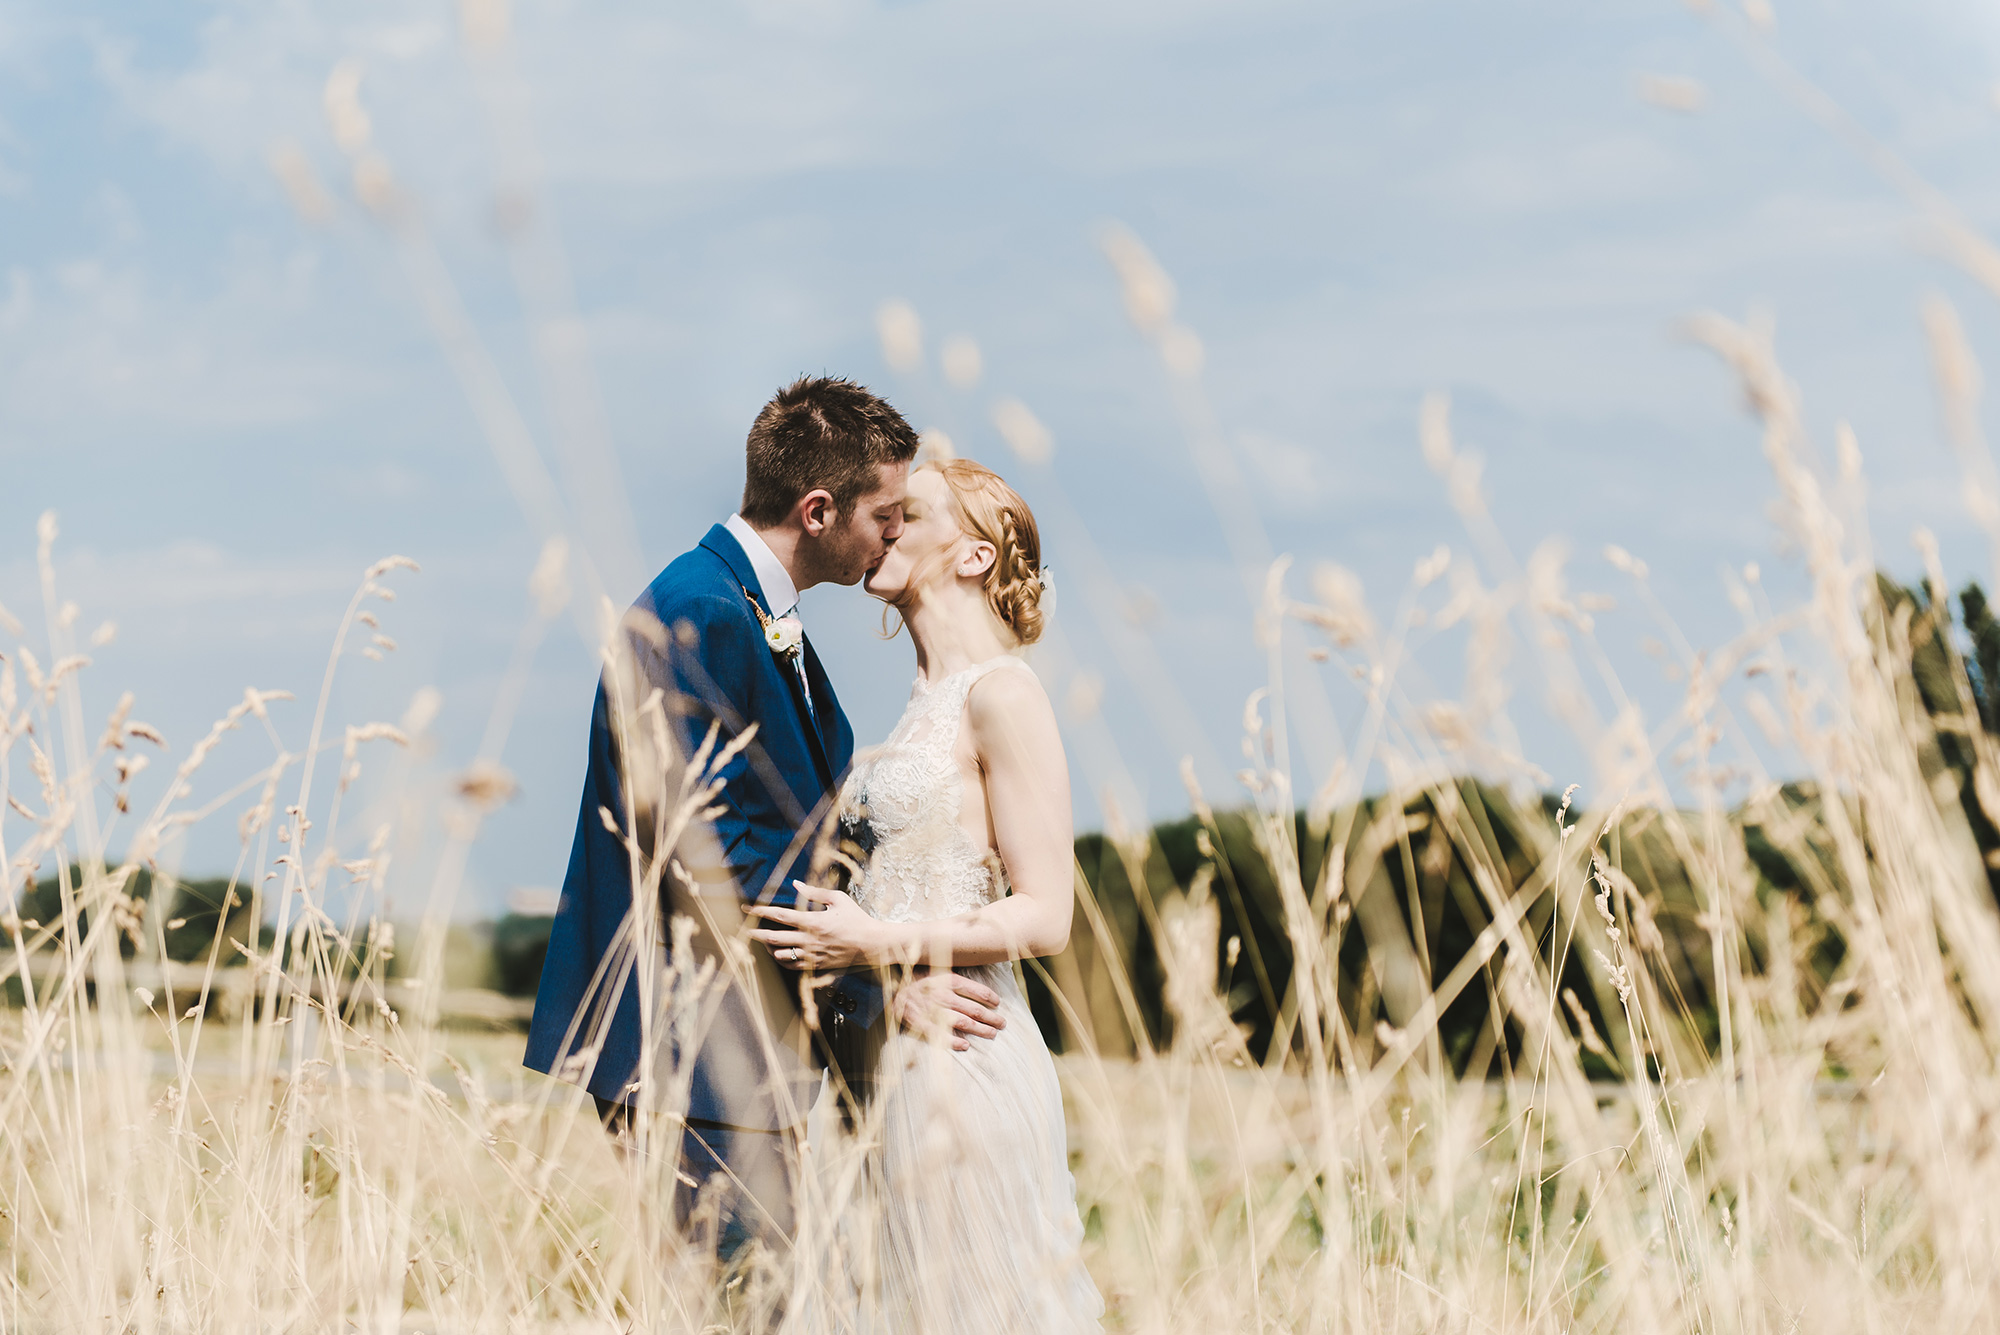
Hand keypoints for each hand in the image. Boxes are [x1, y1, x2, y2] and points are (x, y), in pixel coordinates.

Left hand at [744, 881, 886, 970]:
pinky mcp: (816, 966)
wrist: (871, 945)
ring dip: (768, 947)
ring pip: (780, 954)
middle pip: (773, 937)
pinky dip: (781, 960)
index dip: (761, 911)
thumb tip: (796, 884)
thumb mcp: (839, 899)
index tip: (748, 908)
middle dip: (756, 932)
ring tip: (764, 940)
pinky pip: (791, 966)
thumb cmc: (857, 919)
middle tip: (745, 929)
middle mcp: (809, 940)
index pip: (779, 915)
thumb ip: (815, 892)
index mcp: (813, 921)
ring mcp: (811, 955)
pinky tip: (778, 953)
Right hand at [895, 970, 1005, 1051]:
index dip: (990, 998)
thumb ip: (954, 975)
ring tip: (992, 1034)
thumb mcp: (936, 969)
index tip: (997, 1004)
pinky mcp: (919, 1023)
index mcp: (947, 979)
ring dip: (980, 1030)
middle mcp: (942, 994)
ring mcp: (931, 1010)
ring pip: (963, 1022)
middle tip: (1002, 1024)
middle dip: (991, 1018)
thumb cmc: (916, 977)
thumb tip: (977, 977)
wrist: (889, 985)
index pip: (976, 990)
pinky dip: (954, 1042)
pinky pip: (940, 1035)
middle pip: (973, 1009)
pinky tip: (966, 1046)